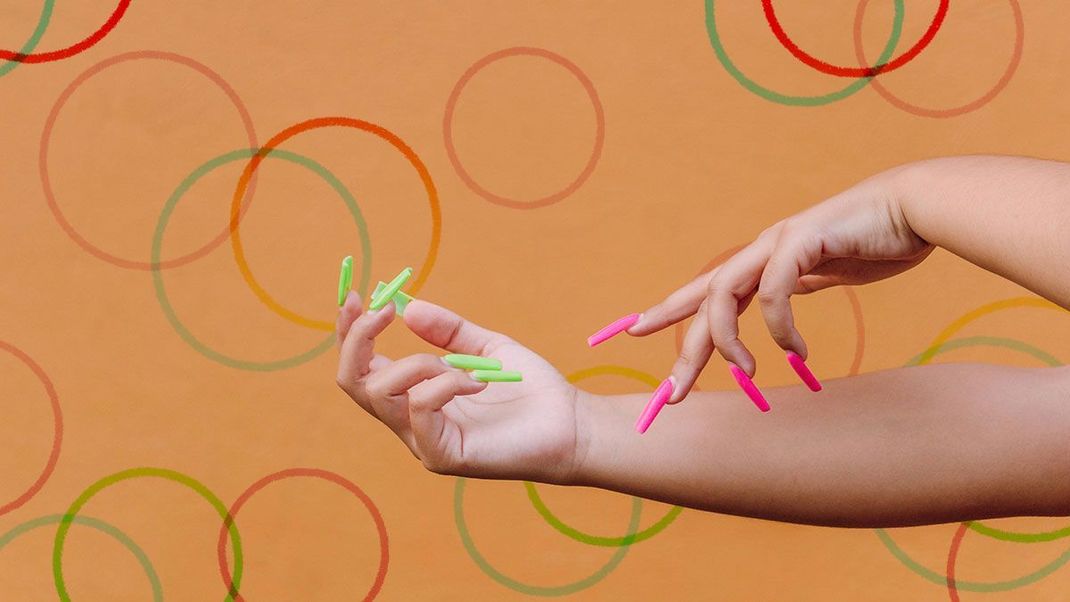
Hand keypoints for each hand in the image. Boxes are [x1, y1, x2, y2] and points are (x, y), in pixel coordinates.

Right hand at [336, 294, 581, 483]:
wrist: (572, 425)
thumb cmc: (532, 391)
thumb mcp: (487, 347)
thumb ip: (448, 331)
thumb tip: (409, 308)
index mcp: (415, 395)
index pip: (362, 367)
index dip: (350, 332)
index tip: (358, 295)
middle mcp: (411, 421)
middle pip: (353, 382)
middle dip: (358, 339)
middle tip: (384, 309)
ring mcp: (423, 442)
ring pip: (380, 393)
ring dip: (416, 363)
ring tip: (463, 367)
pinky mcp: (442, 456)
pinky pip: (419, 409)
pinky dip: (444, 384)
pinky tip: (479, 382)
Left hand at [630, 170, 933, 401]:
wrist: (915, 208)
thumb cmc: (876, 241)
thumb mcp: (827, 273)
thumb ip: (799, 286)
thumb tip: (779, 311)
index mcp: (762, 260)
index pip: (705, 289)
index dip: (668, 308)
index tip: (634, 329)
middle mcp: (761, 249)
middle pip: (704, 300)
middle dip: (687, 347)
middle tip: (672, 390)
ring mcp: (777, 242)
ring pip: (724, 292)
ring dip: (727, 339)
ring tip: (744, 372)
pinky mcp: (801, 240)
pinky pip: (773, 292)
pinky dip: (779, 326)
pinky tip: (794, 351)